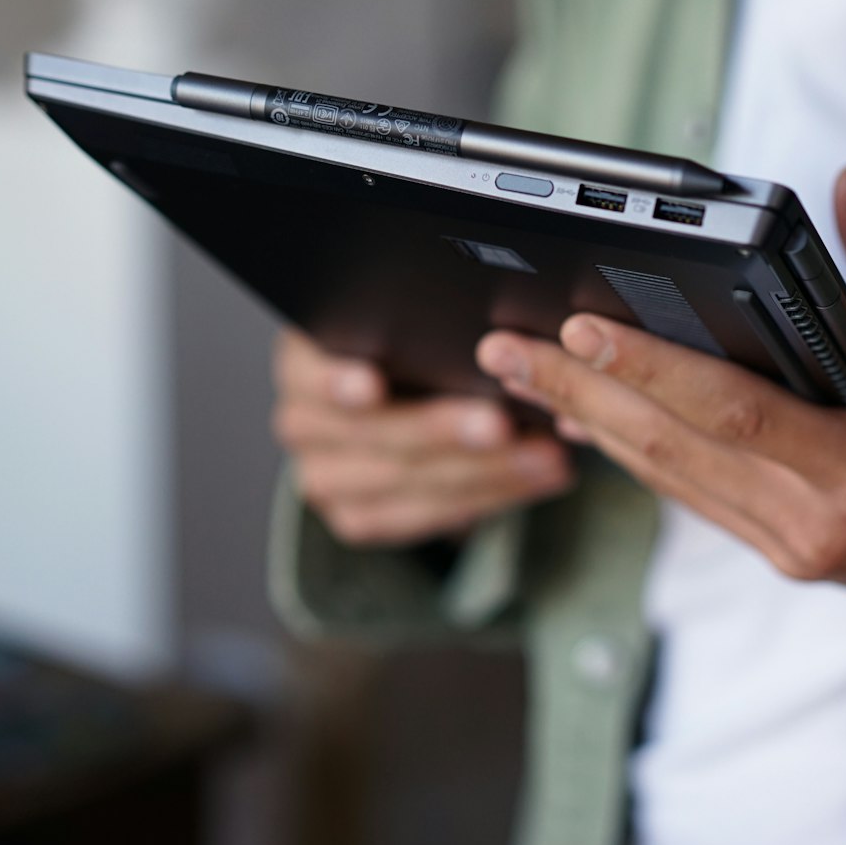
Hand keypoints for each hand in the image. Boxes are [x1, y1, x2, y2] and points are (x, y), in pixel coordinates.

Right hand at [272, 329, 574, 547]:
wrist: (384, 403)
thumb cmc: (403, 349)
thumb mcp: (399, 326)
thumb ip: (420, 327)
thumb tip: (490, 334)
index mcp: (303, 363)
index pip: (311, 372)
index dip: (338, 382)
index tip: (372, 386)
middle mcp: (303, 424)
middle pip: (372, 432)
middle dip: (442, 429)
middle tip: (500, 422)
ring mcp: (324, 477)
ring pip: (405, 481)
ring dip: (484, 470)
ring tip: (543, 455)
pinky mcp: (356, 517)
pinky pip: (423, 515)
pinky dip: (487, 497)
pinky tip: (533, 479)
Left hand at [476, 168, 845, 618]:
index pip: (730, 413)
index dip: (650, 367)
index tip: (580, 326)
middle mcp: (809, 522)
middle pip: (670, 448)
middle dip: (579, 391)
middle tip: (503, 349)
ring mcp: (786, 545)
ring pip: (666, 475)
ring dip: (588, 418)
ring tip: (517, 373)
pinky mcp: (777, 549)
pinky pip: (686, 493)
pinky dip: (630, 449)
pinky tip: (583, 415)